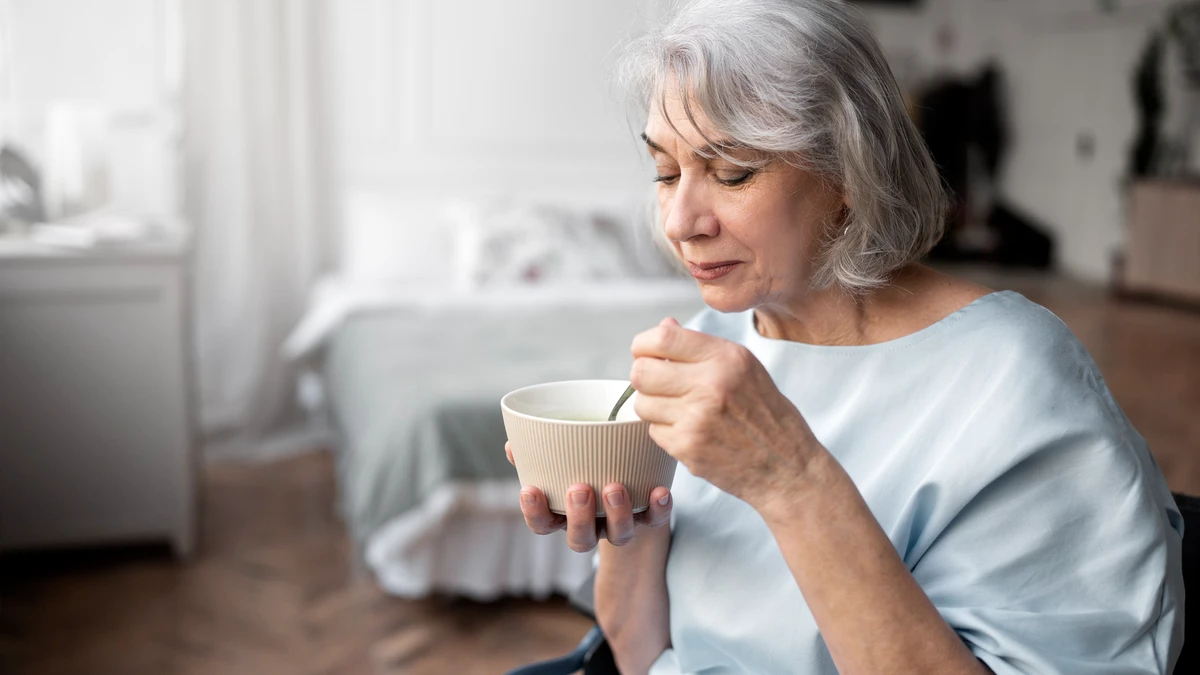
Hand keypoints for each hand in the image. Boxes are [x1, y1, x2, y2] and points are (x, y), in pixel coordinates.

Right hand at [506, 441, 671, 551]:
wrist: (628, 478)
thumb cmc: (583, 467)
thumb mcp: (557, 462)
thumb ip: (534, 454)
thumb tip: (513, 444)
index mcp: (563, 515)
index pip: (542, 524)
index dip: (535, 512)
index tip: (530, 489)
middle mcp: (591, 526)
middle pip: (581, 539)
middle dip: (579, 517)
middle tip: (579, 489)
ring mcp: (619, 525)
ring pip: (618, 535)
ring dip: (617, 514)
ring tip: (614, 487)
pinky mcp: (648, 517)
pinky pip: (655, 520)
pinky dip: (659, 509)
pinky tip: (660, 491)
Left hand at [630, 318, 822, 509]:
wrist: (788, 467)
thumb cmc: (767, 416)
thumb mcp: (745, 368)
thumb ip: (702, 347)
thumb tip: (663, 326)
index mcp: (727, 357)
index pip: (662, 338)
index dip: (643, 344)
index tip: (646, 352)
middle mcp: (711, 384)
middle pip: (641, 371)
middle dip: (644, 377)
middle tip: (659, 384)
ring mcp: (697, 418)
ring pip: (642, 403)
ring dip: (654, 406)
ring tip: (679, 410)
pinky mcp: (687, 447)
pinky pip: (653, 431)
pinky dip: (665, 432)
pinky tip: (690, 432)